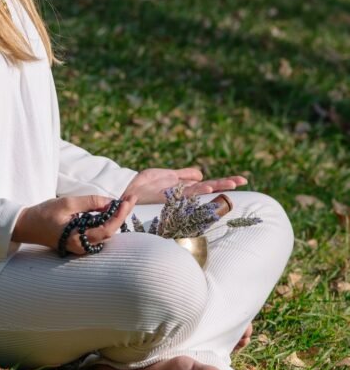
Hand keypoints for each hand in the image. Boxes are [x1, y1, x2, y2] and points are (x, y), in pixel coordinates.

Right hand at [12, 193, 136, 255]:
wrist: (26, 225)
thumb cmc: (44, 214)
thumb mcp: (68, 203)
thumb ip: (90, 203)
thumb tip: (111, 202)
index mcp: (78, 240)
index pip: (107, 229)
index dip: (120, 214)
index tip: (128, 200)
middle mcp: (82, 247)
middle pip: (109, 232)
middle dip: (121, 214)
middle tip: (130, 198)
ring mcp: (80, 246)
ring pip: (104, 233)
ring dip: (115, 217)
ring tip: (124, 202)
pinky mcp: (79, 242)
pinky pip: (97, 233)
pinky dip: (106, 221)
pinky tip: (111, 210)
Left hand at [122, 166, 247, 204]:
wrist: (126, 191)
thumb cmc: (144, 185)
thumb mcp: (166, 175)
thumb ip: (182, 175)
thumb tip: (201, 175)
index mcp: (184, 187)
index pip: (208, 184)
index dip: (223, 182)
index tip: (241, 180)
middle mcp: (182, 193)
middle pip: (208, 187)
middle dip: (224, 184)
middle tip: (242, 181)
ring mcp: (175, 194)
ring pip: (199, 190)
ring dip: (214, 186)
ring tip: (231, 183)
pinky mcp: (165, 195)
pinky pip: (182, 192)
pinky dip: (195, 190)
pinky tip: (206, 186)